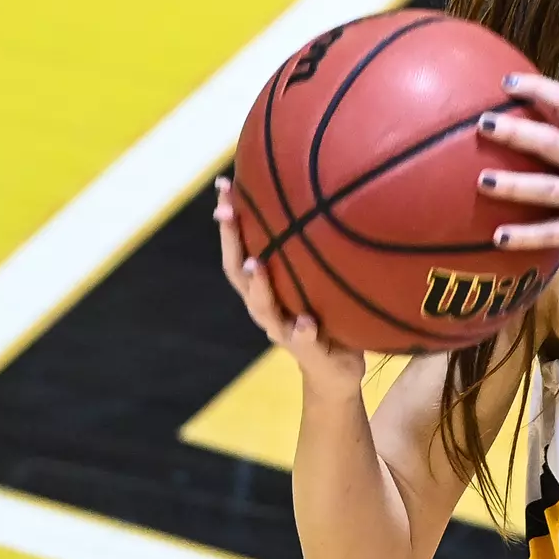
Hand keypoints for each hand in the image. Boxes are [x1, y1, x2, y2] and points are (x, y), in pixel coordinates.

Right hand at [215, 178, 365, 399]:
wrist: (335, 373)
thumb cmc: (326, 318)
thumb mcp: (318, 283)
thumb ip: (314, 252)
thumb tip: (329, 199)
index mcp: (265, 289)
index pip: (239, 249)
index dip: (230, 220)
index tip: (223, 185)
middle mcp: (266, 308)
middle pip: (239, 272)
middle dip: (231, 241)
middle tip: (225, 212)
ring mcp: (284, 331)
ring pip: (263, 308)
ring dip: (258, 287)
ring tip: (256, 265)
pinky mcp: (308, 352)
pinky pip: (303, 342)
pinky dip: (302, 331)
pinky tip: (306, 323)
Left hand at [476, 73, 558, 278]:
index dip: (540, 90)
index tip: (507, 82)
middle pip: (554, 143)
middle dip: (519, 132)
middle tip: (484, 123)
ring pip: (550, 189)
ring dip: (515, 185)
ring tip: (482, 181)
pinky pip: (554, 233)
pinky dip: (526, 236)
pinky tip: (499, 237)